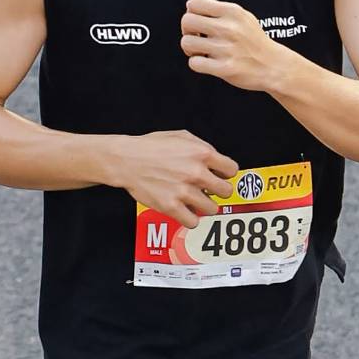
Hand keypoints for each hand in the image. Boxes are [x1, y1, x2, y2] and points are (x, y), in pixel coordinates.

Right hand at [111, 128, 241, 229]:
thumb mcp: (181, 136)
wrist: (126, 160)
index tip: (218, 176)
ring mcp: (184, 191)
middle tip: (207, 189)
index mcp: (201, 153)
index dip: (225, 173)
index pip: (232, 170)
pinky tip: (184, 209)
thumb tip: (217, 162)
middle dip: (218, 190)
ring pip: (212, 209)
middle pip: (226, 191)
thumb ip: (203, 147)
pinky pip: (193, 222)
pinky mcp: (171, 207)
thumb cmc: (150, 147)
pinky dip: (190, 218)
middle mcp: (196, 173)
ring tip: (193, 199)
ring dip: (204, 205)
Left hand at [182, 0, 282, 92]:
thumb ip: (218, 9)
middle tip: (197, 38)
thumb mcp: (243, 17)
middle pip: (186, 21)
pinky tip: (206, 63)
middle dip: (187, 30)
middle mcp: (228, 28)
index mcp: (232, 12)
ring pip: (186, 42)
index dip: (192, 13)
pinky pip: (194, 63)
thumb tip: (189, 5)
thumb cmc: (254, 41)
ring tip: (201, 52)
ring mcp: (225, 49)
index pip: (194, 3)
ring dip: (190, 49)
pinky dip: (197, 64)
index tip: (199, 23)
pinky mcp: (224, 68)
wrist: (273, 65)